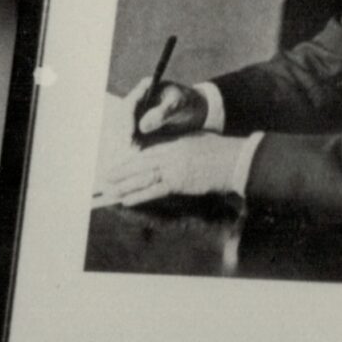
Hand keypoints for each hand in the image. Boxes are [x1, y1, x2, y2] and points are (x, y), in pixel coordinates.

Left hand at [96, 132, 244, 204]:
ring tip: (110, 191)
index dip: (132, 161)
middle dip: (122, 171)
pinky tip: (127, 200)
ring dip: (125, 185)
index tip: (120, 165)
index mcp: (175, 144)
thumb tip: (175, 150)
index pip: (148, 153)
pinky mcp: (178, 183)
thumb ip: (184, 145)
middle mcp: (170, 155)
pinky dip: (139, 196)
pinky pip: (154, 190)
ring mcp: (173, 168)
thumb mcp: (200, 141)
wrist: (234, 160)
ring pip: (143, 177)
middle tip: (106, 177)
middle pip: (141, 164)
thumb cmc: (222, 152)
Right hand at [121, 75, 207, 140]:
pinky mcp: (141, 122)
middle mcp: (138, 99)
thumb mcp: (178, 104)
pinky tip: (138, 149)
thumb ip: (162, 114)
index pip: (130, 104)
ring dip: (128, 137)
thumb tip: (142, 127)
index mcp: (145, 88)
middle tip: (131, 145)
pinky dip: (134, 140)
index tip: (130, 133)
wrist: (195, 109)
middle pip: (123, 115)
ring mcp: (138, 111)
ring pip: (126, 125)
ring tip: (136, 148)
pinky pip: (133, 133)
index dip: (127, 119)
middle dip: (126, 130)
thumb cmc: (187, 102)